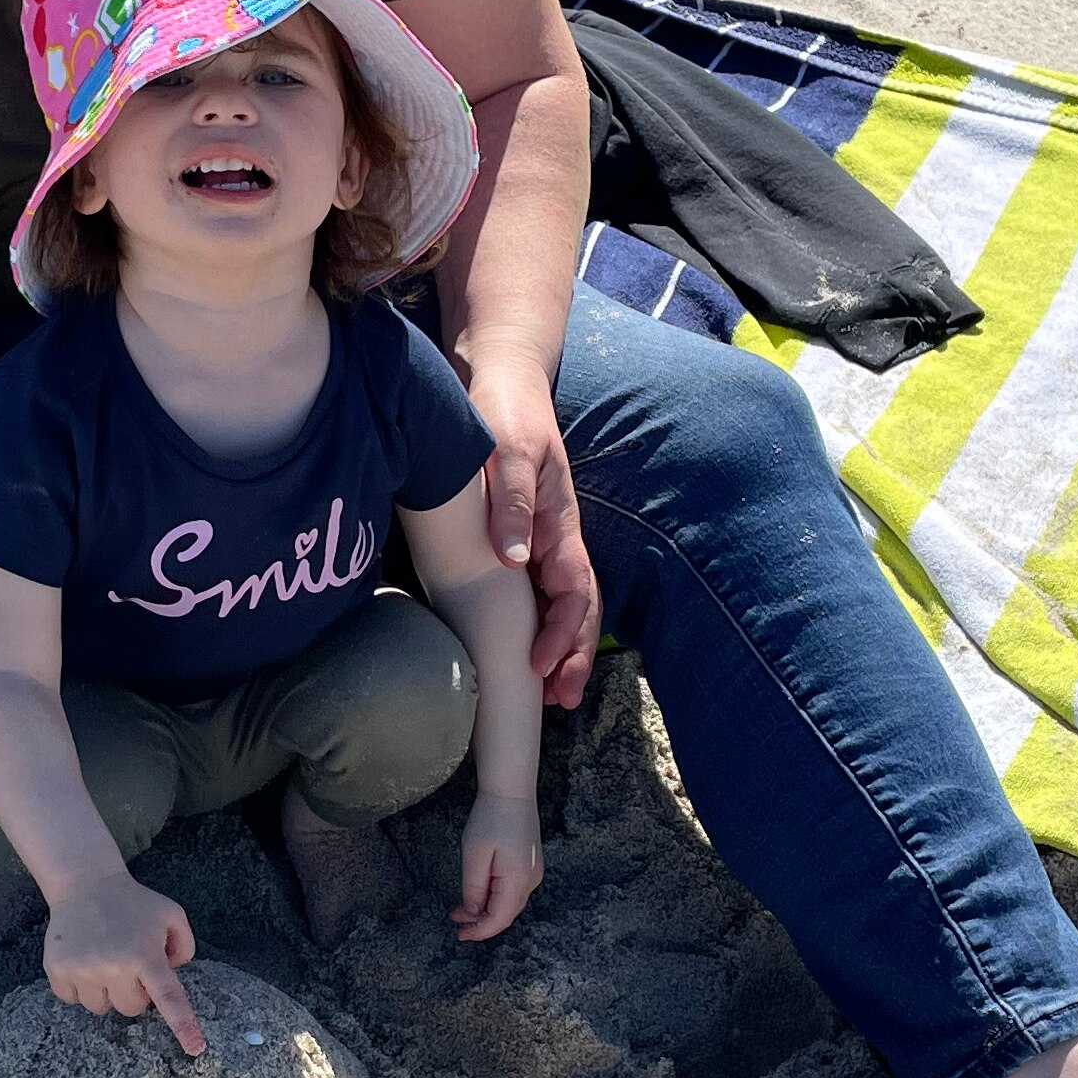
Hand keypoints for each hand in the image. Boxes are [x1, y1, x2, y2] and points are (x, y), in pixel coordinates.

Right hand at [44, 873, 205, 1050]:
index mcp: (146, 954)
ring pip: (100, 1008)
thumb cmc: (133, 903)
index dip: (183, 1025)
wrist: (85, 884)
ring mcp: (83, 969)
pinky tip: (81, 960)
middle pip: (131, 1009)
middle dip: (133, 992)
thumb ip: (184, 946)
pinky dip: (77, 987)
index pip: (168, 996)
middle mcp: (114, 965)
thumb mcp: (171, 915)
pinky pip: (71, 1000)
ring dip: (104, 990)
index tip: (194, 1049)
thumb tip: (173, 975)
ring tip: (101, 958)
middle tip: (126, 963)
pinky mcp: (57, 970)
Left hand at [453, 788, 542, 941]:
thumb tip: (472, 913)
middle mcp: (531, 881)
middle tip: (454, 921)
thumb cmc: (491, 819)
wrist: (512, 792)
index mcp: (518, 880)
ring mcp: (532, 874)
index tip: (459, 935)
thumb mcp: (474, 855)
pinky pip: (511, 891)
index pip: (499, 919)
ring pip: (508, 904)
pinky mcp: (529, 866)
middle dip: (479, 922)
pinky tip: (477, 893)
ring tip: (459, 908)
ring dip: (485, 910)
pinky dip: (493, 897)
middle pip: (505, 914)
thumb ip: (473, 889)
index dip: (479, 931)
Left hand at [462, 344, 599, 708]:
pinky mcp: (520, 534)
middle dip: (575, 657)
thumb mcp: (509, 450)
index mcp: (559, 525)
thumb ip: (514, 501)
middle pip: (578, 609)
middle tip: (560, 701)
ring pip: (562, 604)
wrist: (499, 376)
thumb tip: (515, 560)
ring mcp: (540, 538)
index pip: (574, 592)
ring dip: (561, 647)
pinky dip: (538, 623)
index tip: (539, 665)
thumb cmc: (504, 410)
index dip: (563, 633)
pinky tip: (521, 646)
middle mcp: (556, 538)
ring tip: (549, 690)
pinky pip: (537, 589)